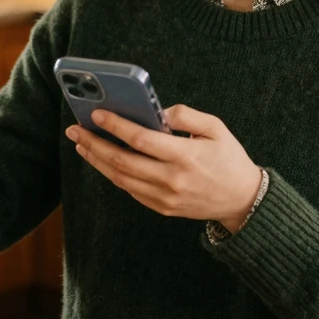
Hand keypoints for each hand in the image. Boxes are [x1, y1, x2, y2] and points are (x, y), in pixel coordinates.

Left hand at [66, 106, 263, 230]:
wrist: (243, 201)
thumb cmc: (229, 159)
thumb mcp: (216, 128)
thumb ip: (186, 115)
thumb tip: (157, 111)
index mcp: (185, 156)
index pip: (141, 139)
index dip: (116, 125)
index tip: (97, 114)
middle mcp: (171, 179)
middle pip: (122, 161)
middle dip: (94, 143)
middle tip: (75, 130)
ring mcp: (165, 197)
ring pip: (120, 178)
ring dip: (97, 160)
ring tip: (81, 144)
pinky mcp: (162, 208)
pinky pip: (130, 190)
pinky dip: (113, 174)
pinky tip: (102, 160)